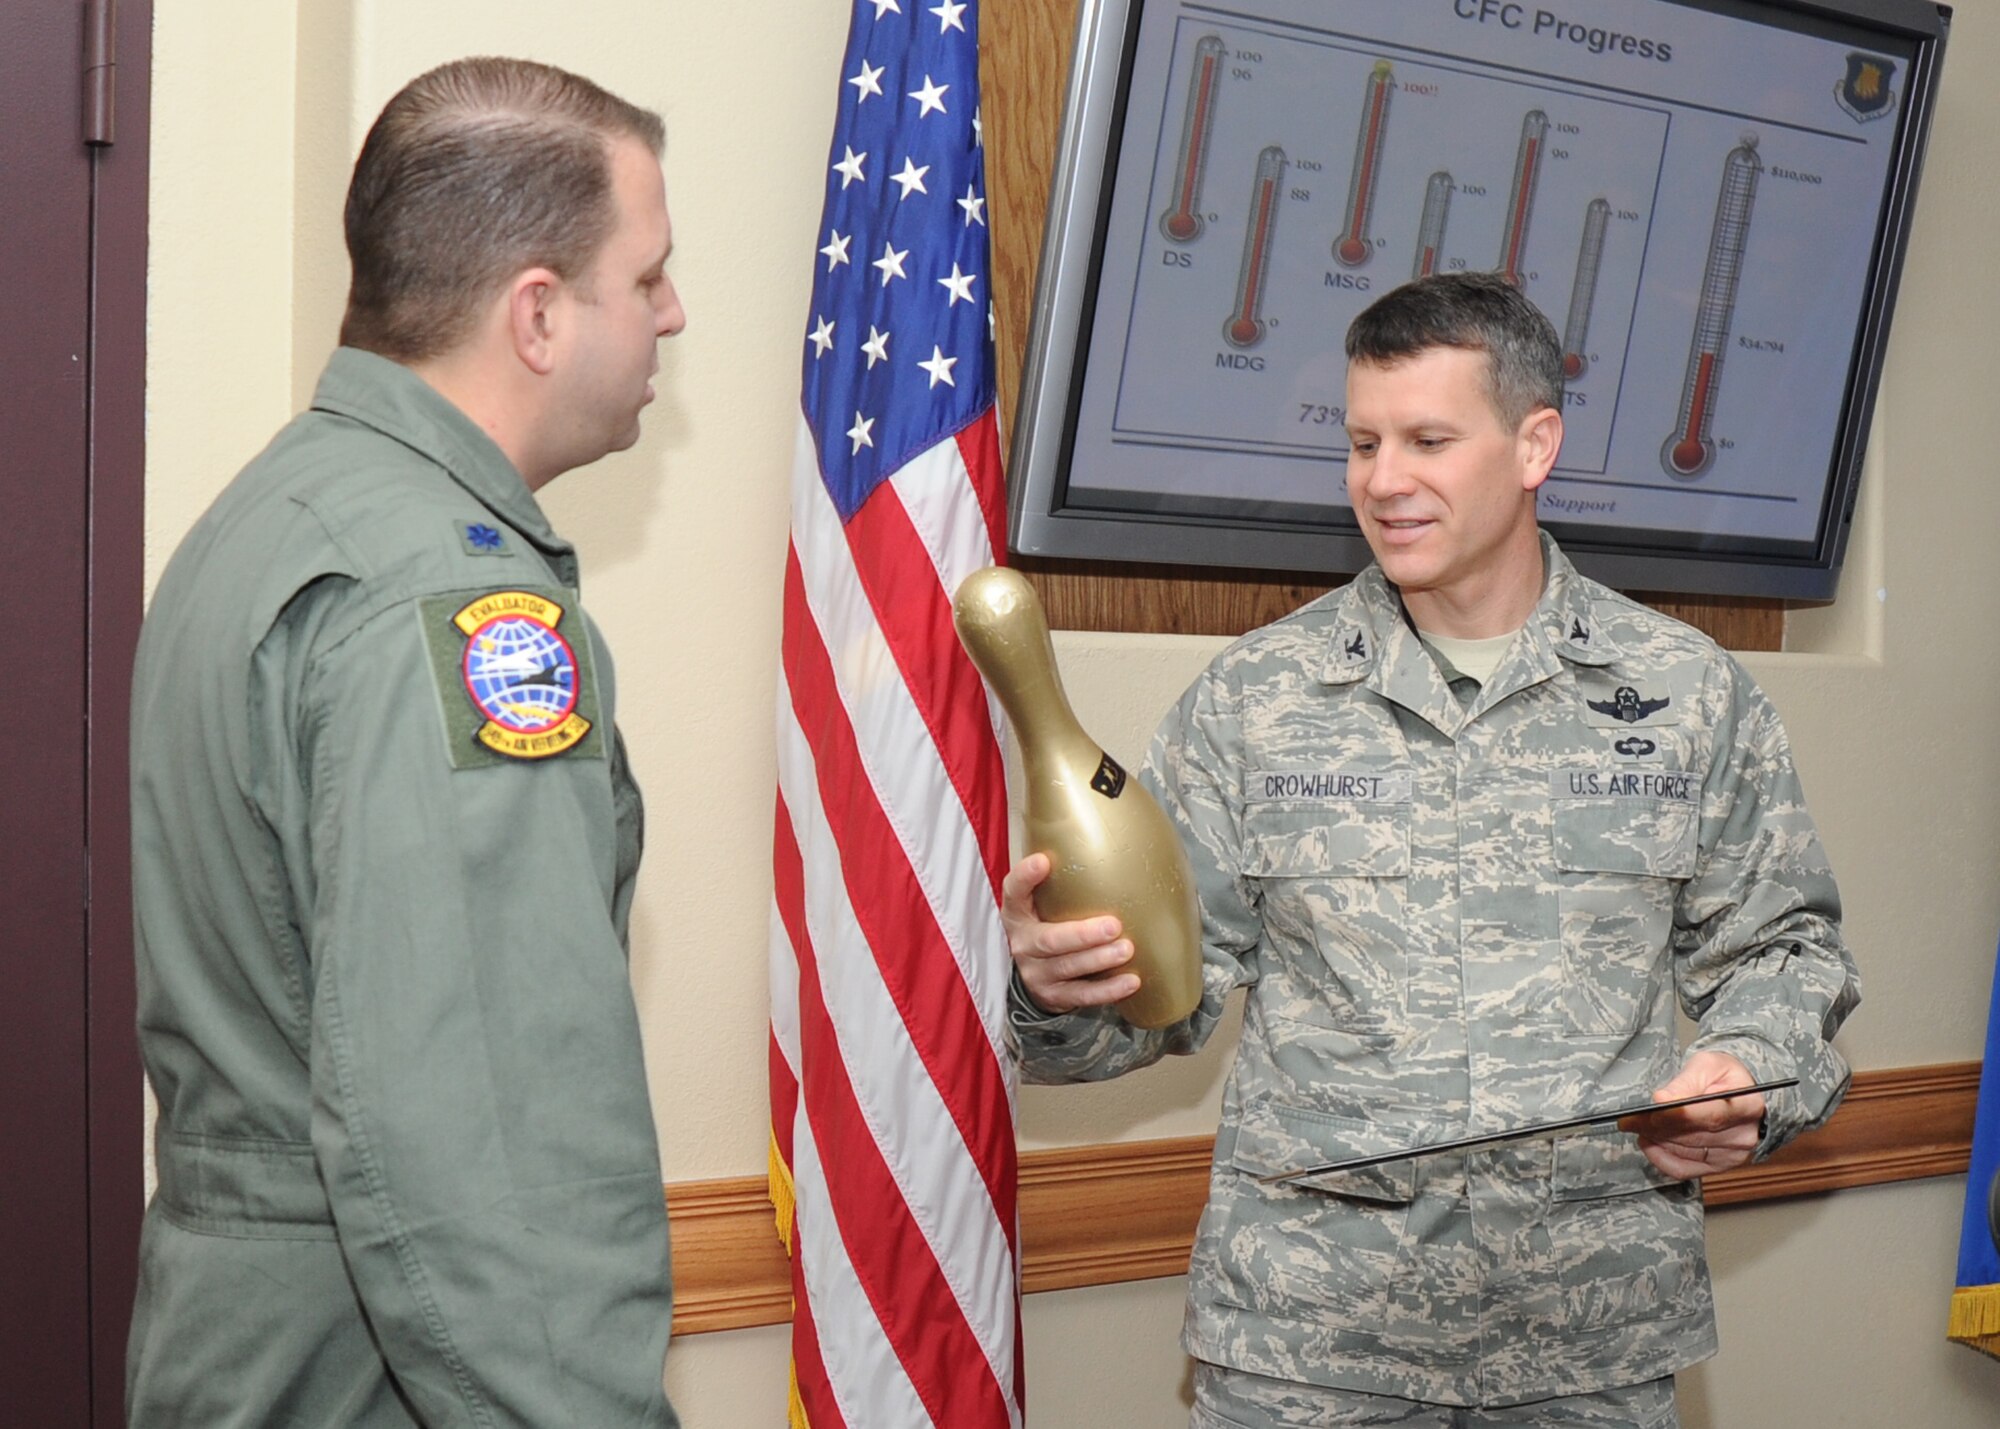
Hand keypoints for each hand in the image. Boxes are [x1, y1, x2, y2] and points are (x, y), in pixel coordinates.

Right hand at [1001, 853, 1138, 1012]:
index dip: (1026, 877)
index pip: (1014, 892)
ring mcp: (1035, 973)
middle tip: (1113, 925)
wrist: (1029, 975)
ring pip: (1067, 968)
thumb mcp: (1042, 903)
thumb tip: (1112, 850)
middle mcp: (1022, 943)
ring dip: (1099, 959)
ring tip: (1127, 950)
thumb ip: (1059, 882)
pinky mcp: (1052, 996)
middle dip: (1082, 934)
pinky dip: (1107, 990)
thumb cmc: (1046, 925)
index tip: (1043, 861)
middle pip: (1049, 940)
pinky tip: (1131, 981)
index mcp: (1017, 913)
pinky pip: (1081, 995)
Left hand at [1621, 1050, 1763, 1179]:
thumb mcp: (1706, 1065)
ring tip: (1638, 1125)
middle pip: (1692, 1135)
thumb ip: (1684, 1082)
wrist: (1738, 1092)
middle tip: (1629, 1119)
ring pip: (1683, 1152)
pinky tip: (1649, 1142)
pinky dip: (1660, 1157)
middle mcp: (1743, 1135)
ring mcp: (1731, 1154)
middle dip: (1655, 1126)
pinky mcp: (1717, 1166)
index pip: (1708, 1116)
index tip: (1649, 1112)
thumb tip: (1662, 1099)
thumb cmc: (1724, 1076)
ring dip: (1655, 1139)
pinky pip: (1683, 1169)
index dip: (1676, 1116)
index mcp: (1747, 1105)